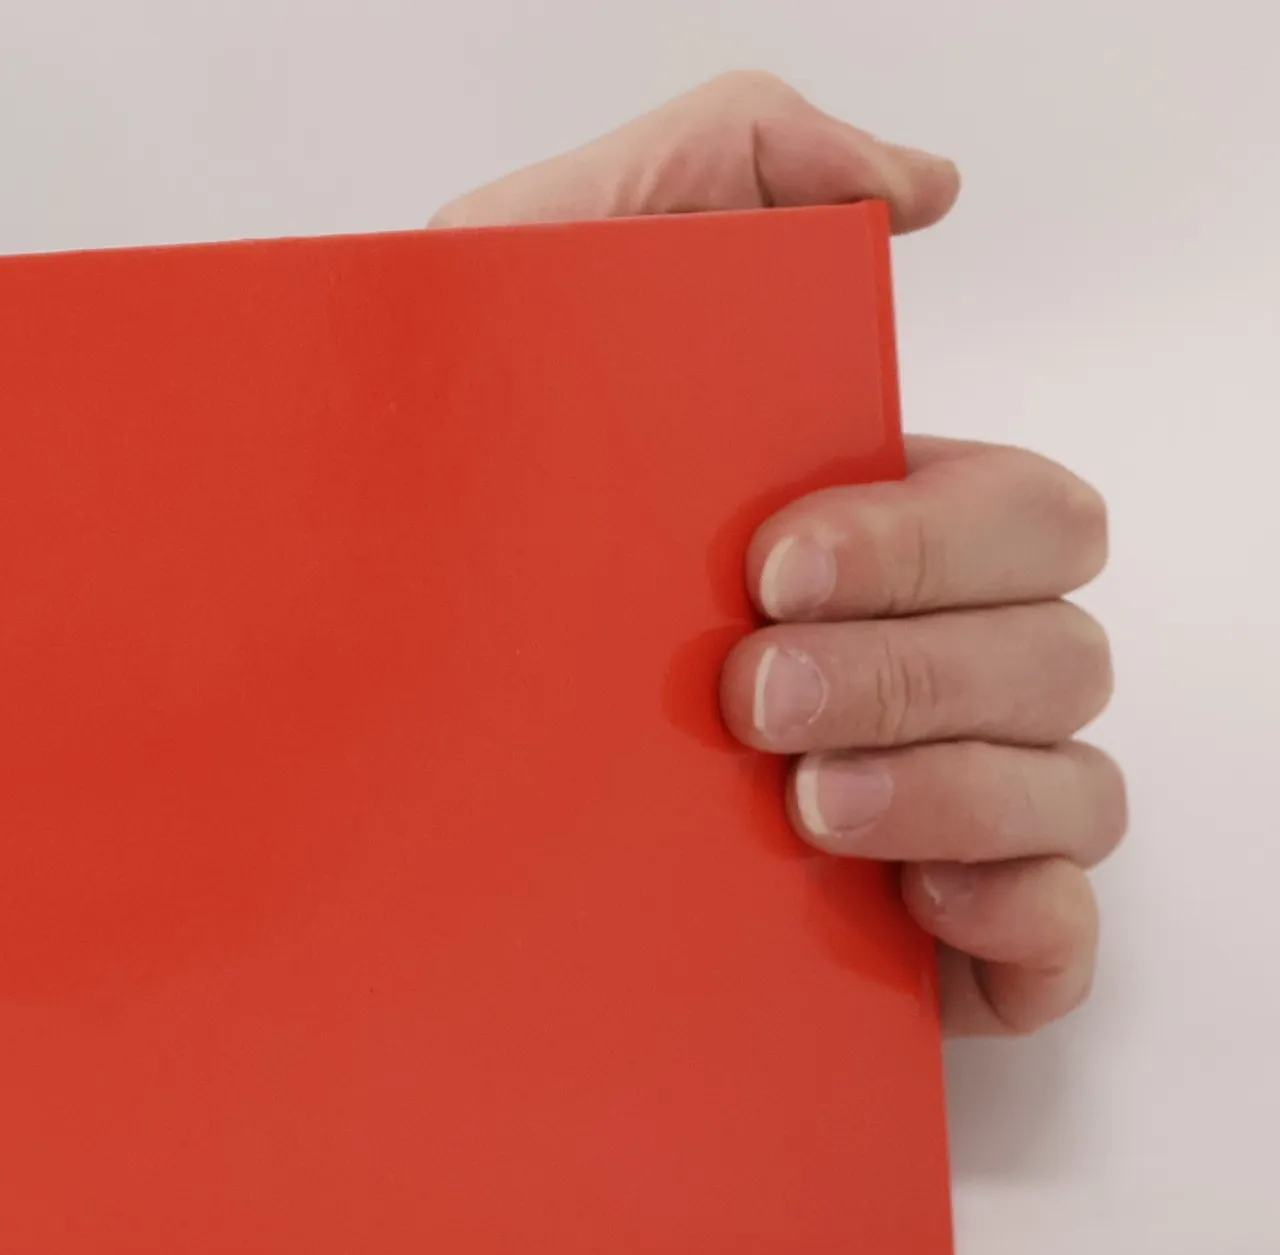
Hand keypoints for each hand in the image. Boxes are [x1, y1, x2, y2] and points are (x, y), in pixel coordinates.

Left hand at [435, 73, 1125, 1034]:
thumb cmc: (424, 532)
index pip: (1012, 512)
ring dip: (955, 783)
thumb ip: (709, 174)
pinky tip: (903, 896)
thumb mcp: (523, 293)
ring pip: (1069, 779)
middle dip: (920, 661)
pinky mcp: (908, 945)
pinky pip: (1054, 930)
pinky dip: (1019, 912)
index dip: (931, 534)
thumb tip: (912, 190)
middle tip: (750, 693)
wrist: (321, 775)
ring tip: (794, 803)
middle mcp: (904, 670)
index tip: (769, 566)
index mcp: (854, 542)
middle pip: (1054, 639)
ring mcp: (918, 810)